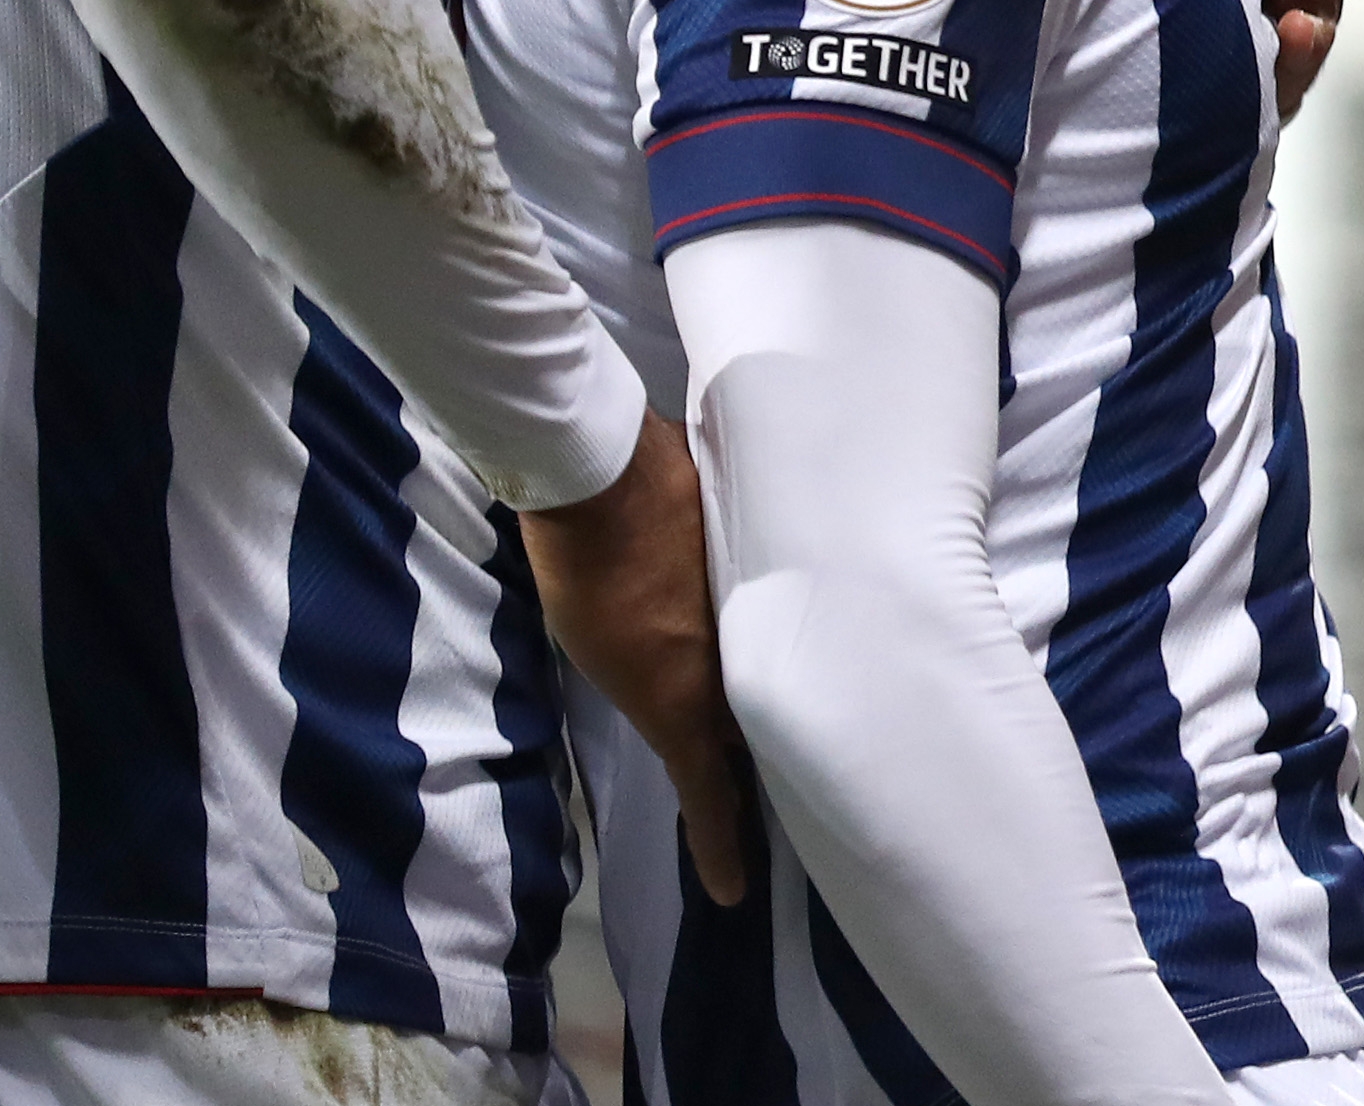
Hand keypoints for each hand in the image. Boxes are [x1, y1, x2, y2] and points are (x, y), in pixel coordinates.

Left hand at [517, 406, 754, 901]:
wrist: (600, 472)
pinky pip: (772, 598)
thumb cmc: (582, 570)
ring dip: (772, 676)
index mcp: (692, 697)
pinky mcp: (761, 547)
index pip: (711, 789)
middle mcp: (737, 659)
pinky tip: (772, 609)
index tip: (732, 890)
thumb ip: (651, 680)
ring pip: (771, 657)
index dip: (721, 840)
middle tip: (777, 785)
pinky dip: (770, 613)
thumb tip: (675, 684)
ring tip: (782, 698)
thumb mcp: (599, 652)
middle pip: (758, 723)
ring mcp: (753, 602)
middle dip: (766, 757)